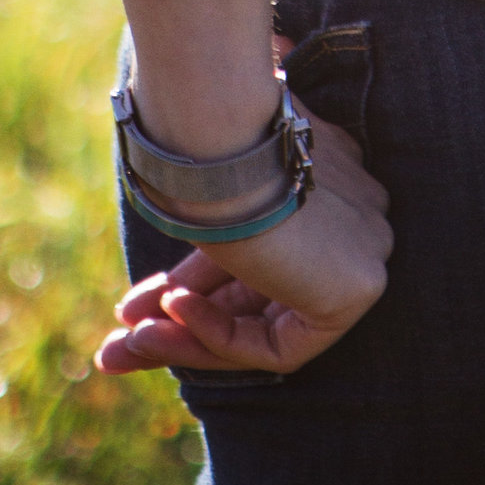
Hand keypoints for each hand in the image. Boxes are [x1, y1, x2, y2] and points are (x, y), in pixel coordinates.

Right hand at [100, 99, 390, 377]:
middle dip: (185, 320)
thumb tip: (164, 284)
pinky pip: (280, 342)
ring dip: (187, 337)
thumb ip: (201, 242)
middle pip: (262, 290)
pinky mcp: (358, 288)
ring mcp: (363, 249)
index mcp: (325, 171)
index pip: (265, 249)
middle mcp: (353, 210)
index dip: (200, 282)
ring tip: (122, 344)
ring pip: (265, 322)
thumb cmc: (205, 146)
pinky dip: (217, 335)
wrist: (227, 140)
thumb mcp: (200, 197)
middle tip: (121, 336)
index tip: (145, 298)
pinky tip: (171, 312)